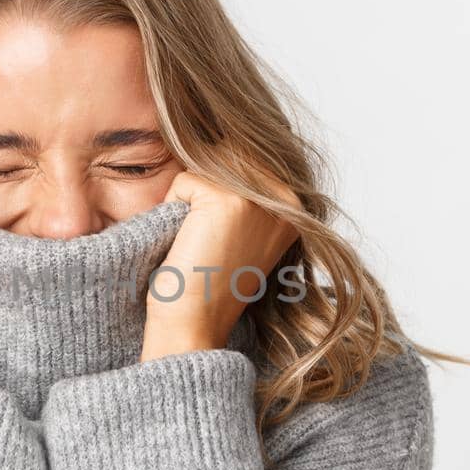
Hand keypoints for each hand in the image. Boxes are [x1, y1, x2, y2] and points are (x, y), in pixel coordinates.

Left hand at [140, 172, 301, 362]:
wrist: (194, 324)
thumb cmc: (209, 285)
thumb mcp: (243, 234)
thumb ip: (246, 193)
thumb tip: (221, 145)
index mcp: (296, 209)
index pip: (245, 161)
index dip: (216, 190)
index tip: (218, 237)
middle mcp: (287, 200)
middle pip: (227, 156)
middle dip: (203, 191)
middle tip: (205, 241)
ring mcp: (261, 199)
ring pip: (205, 167)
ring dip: (189, 200)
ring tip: (199, 241)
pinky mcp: (229, 201)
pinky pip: (184, 181)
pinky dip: (173, 208)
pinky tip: (188, 243)